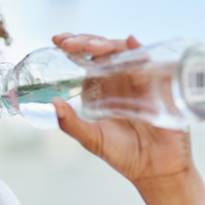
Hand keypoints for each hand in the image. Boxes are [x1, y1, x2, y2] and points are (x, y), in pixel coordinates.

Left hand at [50, 33, 203, 204]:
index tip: (58, 40)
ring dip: (107, 45)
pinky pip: (149, 62)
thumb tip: (52, 103)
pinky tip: (130, 43)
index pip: (84, 59)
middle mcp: (117, 79)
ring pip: (122, 51)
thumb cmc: (122, 153)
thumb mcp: (91, 138)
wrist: (155, 169)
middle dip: (85, 41)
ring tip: (92, 49)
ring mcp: (137, 79)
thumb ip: (70, 123)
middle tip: (70, 44)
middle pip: (101, 49)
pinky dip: (139, 50)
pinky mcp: (156, 84)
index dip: (72, 45)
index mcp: (99, 87)